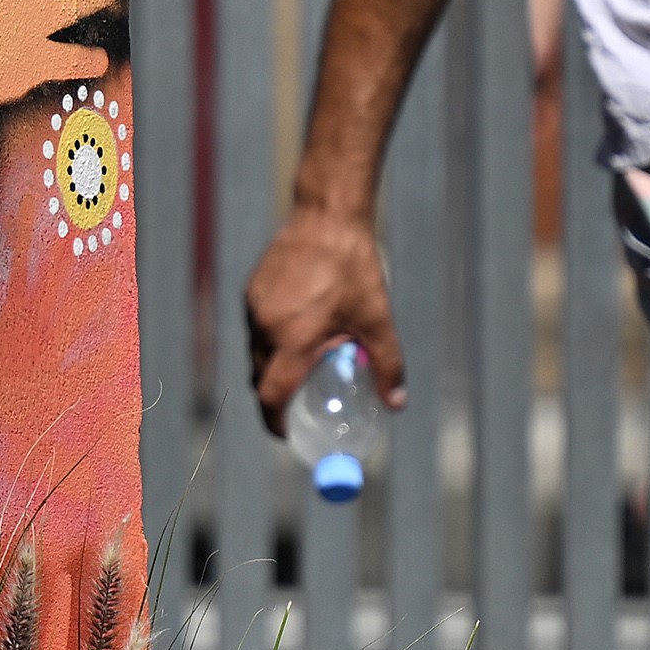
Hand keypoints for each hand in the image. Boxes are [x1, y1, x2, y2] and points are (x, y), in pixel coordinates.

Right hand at [240, 204, 401, 425]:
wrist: (327, 216)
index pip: (271, 395)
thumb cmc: (354, 268)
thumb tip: (397, 404)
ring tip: (303, 360)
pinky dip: (272, 337)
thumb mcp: (378, 320)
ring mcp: (255, 306)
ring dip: (274, 364)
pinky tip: (298, 326)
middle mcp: (266, 326)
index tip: (286, 433)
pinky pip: (257, 325)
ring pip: (256, 351)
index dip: (275, 422)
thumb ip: (388, 365)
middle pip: (261, 377)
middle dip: (275, 396)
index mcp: (293, 340)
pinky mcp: (253, 289)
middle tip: (298, 402)